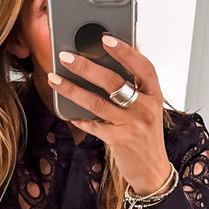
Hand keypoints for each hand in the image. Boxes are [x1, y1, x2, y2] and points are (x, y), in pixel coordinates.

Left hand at [47, 36, 170, 194]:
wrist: (152, 170)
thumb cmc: (145, 135)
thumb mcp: (146, 109)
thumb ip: (132, 90)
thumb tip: (101, 67)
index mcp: (154, 94)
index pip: (143, 67)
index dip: (125, 51)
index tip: (106, 39)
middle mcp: (146, 107)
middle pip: (114, 81)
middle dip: (86, 67)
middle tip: (65, 56)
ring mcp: (133, 124)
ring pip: (97, 102)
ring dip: (72, 89)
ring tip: (54, 78)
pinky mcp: (120, 140)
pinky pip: (94, 125)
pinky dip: (79, 118)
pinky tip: (68, 114)